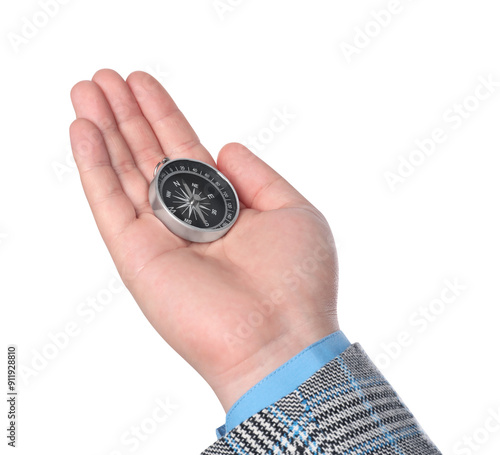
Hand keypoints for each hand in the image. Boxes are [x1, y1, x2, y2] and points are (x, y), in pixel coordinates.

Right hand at [69, 69, 338, 410]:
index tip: (142, 83)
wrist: (279, 340)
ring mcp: (159, 237)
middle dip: (126, 115)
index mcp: (223, 209)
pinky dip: (93, 165)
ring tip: (85, 89)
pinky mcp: (136, 256)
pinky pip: (109, 202)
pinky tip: (82, 130)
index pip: (184, 151)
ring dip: (103, 129)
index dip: (163, 115)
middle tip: (103, 77)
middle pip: (148, 156)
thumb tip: (224, 146)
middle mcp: (187, 220)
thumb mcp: (292, 210)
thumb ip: (257, 176)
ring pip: (123, 172)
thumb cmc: (297, 281)